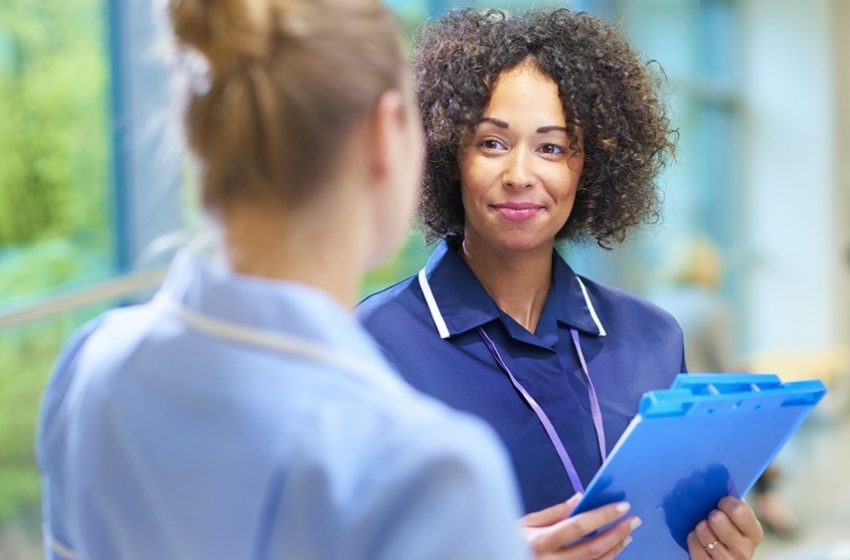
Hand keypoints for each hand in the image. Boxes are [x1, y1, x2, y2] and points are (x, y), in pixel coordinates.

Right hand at [519, 494, 639, 558]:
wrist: (500, 558)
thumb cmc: (511, 541)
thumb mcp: (525, 523)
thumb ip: (554, 513)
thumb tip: (580, 499)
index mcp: (540, 542)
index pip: (578, 526)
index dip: (602, 516)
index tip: (621, 507)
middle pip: (593, 549)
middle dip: (617, 533)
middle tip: (634, 521)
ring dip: (615, 549)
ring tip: (627, 535)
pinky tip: (612, 551)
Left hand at [687, 497, 763, 558]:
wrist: (721, 559)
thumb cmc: (727, 529)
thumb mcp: (736, 518)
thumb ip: (732, 501)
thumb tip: (715, 473)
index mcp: (754, 532)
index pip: (738, 509)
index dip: (725, 502)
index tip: (720, 503)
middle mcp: (744, 550)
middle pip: (717, 519)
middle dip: (710, 514)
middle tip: (711, 516)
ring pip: (703, 531)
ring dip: (699, 526)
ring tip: (703, 527)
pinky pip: (694, 544)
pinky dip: (692, 537)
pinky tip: (697, 538)